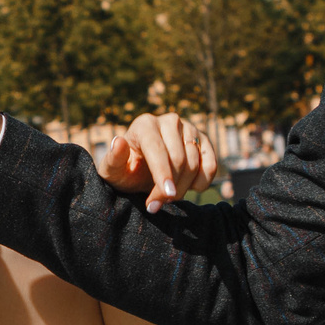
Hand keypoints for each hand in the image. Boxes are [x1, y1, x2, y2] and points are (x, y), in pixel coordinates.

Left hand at [101, 113, 218, 211]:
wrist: (141, 172)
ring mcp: (189, 128)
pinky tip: (188, 187)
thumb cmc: (125, 172)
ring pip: (194, 164)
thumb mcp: (113, 171)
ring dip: (183, 188)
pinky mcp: (203, 140)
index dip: (163, 173)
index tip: (167, 194)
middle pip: (178, 159)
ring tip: (166, 197)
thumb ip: (113, 159)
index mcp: (144, 124)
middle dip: (169, 188)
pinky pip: (211, 165)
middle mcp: (169, 120)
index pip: (157, 149)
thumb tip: (118, 141)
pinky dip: (202, 182)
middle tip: (156, 204)